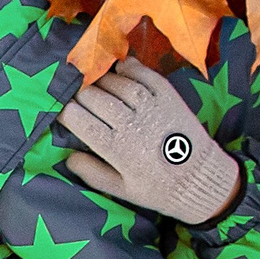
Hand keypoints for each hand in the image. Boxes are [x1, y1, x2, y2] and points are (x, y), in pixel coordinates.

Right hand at [57, 59, 239, 222]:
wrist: (200, 178)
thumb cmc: (157, 188)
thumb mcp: (121, 190)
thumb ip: (92, 173)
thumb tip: (68, 156)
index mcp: (117, 149)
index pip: (80, 121)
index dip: (65, 111)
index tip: (59, 109)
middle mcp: (132, 124)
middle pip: (95, 98)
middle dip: (79, 93)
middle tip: (73, 93)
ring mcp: (151, 107)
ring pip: (117, 83)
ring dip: (101, 80)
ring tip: (93, 83)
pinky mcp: (168, 96)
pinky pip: (143, 75)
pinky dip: (128, 68)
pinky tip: (118, 69)